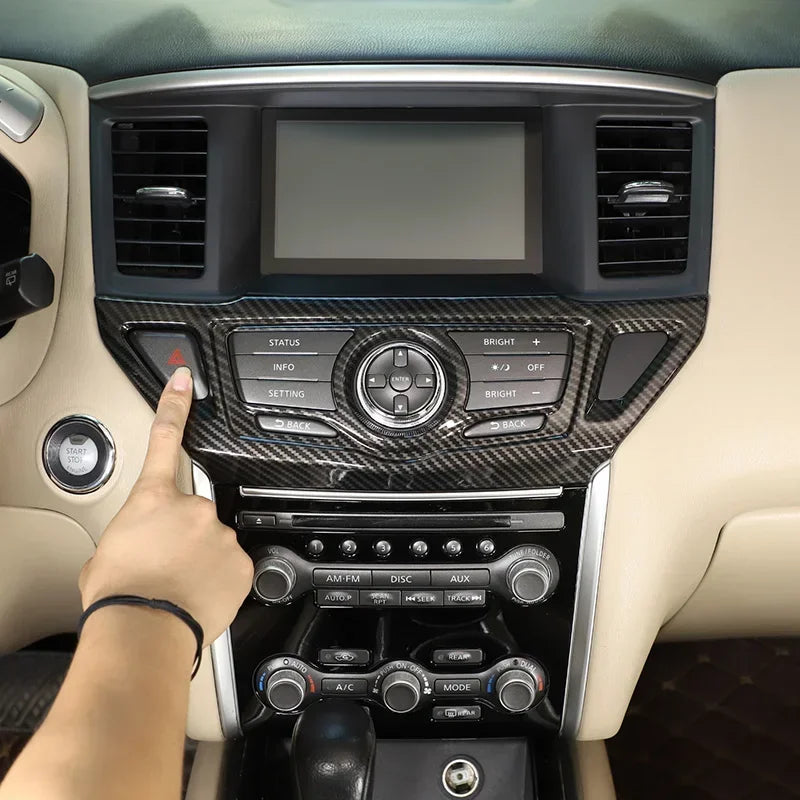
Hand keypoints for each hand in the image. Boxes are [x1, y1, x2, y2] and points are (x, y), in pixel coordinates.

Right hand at [79, 367, 253, 643]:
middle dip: (183, 534)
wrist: (142, 630)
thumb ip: (131, 532)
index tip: (185, 380)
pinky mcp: (241, 562)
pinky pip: (232, 566)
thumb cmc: (118, 593)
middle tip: (166, 564)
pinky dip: (219, 578)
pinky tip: (199, 594)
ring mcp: (221, 534)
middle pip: (193, 512)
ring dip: (201, 558)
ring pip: (214, 541)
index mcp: (154, 498)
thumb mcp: (107, 551)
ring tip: (179, 585)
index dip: (176, 404)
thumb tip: (136, 543)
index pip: (165, 437)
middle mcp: (193, 508)